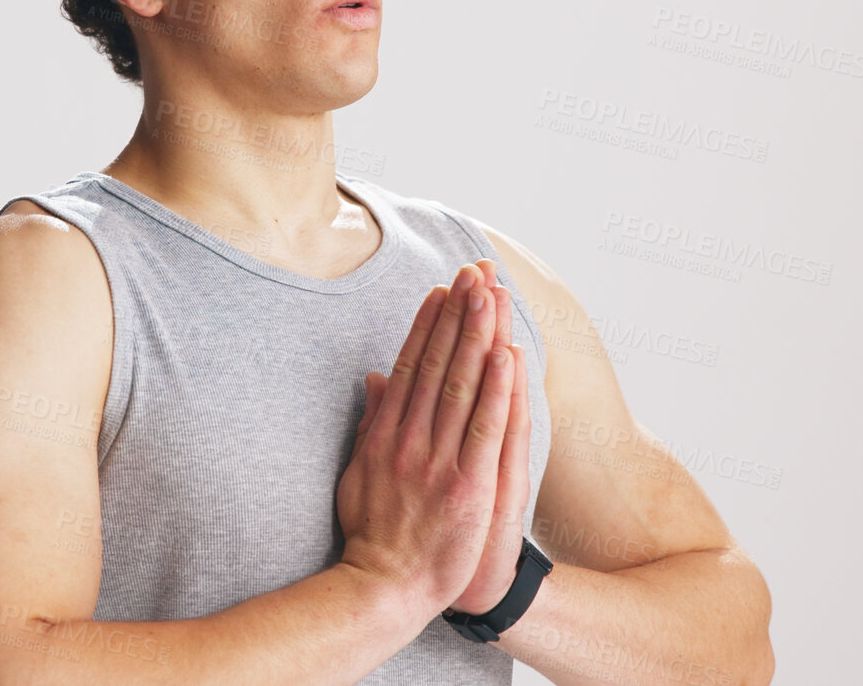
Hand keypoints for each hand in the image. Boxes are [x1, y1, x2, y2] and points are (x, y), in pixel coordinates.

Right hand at [337, 263, 518, 614]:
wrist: (385, 588)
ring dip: (477, 337)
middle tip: (472, 274)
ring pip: (461, 386)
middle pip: (437, 365)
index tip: (442, 291)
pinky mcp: (467, 486)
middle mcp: (408, 440)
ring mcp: (437, 462)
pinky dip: (495, 390)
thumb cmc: (373, 534)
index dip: (428, 326)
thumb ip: (370, 424)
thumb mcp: (358, 472)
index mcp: (384, 435)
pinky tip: (504, 355)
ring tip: (490, 296)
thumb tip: (373, 379)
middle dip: (457, 316)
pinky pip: (485, 429)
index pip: (409, 366)